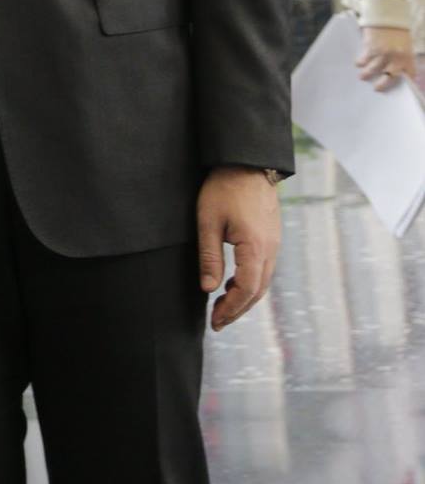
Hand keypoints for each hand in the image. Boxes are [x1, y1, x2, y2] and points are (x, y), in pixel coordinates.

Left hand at [197, 167, 281, 332]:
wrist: (247, 161)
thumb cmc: (224, 188)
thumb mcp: (208, 222)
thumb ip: (209, 257)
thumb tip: (208, 289)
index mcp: (255, 248)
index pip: (246, 290)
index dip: (231, 308)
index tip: (215, 320)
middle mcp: (271, 249)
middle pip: (257, 291)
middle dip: (238, 309)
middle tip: (217, 322)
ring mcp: (274, 243)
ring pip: (263, 281)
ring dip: (245, 297)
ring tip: (223, 307)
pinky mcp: (272, 237)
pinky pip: (264, 268)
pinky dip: (250, 282)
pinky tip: (233, 283)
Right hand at [356, 25, 417, 91]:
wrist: (386, 13)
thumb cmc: (396, 29)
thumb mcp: (405, 43)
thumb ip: (402, 56)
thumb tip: (394, 70)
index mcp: (408, 56)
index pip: (409, 74)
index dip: (404, 80)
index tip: (397, 86)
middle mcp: (397, 58)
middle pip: (389, 78)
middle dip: (381, 85)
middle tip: (376, 88)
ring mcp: (383, 54)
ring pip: (373, 70)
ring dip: (366, 74)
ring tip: (362, 76)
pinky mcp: (371, 48)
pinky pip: (363, 61)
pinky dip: (360, 62)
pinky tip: (358, 62)